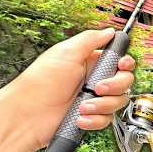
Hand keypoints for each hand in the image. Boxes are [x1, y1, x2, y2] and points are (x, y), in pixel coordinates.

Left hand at [8, 28, 134, 149]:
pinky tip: (80, 117)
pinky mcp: (91, 117)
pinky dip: (95, 120)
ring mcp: (93, 99)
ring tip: (82, 106)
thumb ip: (91, 39)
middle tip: (97, 87)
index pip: (119, 61)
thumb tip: (109, 31)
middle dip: (114, 86)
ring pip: (118, 102)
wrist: (27, 115)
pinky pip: (107, 119)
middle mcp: (94, 80)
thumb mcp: (66, 52)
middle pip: (124, 82)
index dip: (125, 63)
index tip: (121, 65)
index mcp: (90, 62)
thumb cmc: (40, 82)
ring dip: (101, 105)